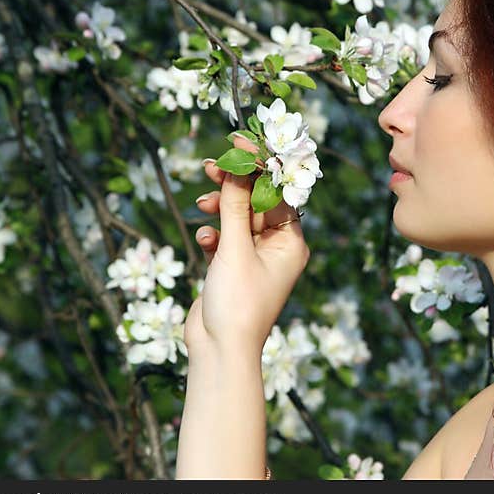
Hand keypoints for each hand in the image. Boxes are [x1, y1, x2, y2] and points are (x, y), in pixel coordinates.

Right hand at [184, 133, 310, 355]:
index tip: (240, 142)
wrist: (219, 351)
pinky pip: (224, 239)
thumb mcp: (235, 249)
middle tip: (213, 164)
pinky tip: (203, 241)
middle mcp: (278, 249)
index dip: (260, 167)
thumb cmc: (237, 303)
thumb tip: (240, 165)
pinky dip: (213, 234)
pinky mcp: (232, 268)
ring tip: (201, 200)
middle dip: (236, 184)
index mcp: (291, 244)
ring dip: (221, 207)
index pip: (278, 194)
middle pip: (257, 203)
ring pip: (238, 218)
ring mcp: (254, 259)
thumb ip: (236, 206)